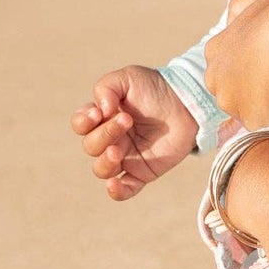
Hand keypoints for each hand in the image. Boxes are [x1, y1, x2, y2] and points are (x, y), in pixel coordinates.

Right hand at [71, 65, 198, 200]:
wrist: (188, 101)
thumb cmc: (156, 88)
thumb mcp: (129, 77)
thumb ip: (106, 87)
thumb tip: (100, 110)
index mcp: (104, 117)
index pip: (81, 125)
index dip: (83, 122)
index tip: (98, 113)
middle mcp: (111, 139)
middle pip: (91, 146)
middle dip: (105, 134)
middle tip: (127, 121)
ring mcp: (126, 157)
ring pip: (101, 169)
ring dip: (106, 161)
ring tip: (119, 150)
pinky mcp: (143, 172)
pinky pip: (125, 190)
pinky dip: (116, 191)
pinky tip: (114, 184)